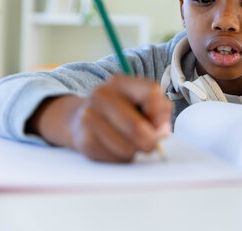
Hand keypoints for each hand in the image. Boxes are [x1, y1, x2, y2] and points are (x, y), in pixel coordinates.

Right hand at [27, 74, 172, 162]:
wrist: (79, 117)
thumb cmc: (120, 109)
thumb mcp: (141, 100)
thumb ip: (160, 111)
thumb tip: (162, 131)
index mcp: (120, 82)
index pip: (151, 92)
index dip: (161, 113)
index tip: (161, 125)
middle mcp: (101, 95)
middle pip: (136, 126)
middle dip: (150, 141)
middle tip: (152, 143)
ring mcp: (89, 117)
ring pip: (126, 147)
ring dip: (135, 151)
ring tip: (131, 143)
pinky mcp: (84, 140)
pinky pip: (114, 158)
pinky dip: (121, 158)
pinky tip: (117, 147)